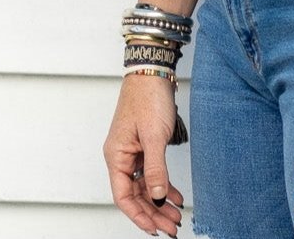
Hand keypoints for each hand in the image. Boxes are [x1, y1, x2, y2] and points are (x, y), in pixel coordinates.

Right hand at [103, 75, 185, 236]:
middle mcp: (121, 156)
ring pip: (144, 185)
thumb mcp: (154, 136)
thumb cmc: (148, 97)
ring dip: (159, 201)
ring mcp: (132, 151)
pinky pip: (150, 172)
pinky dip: (162, 185)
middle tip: (172, 227)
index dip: (139, 215)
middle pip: (135, 194)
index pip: (123, 196)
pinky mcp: (143, 145)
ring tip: (176, 216)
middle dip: (153, 213)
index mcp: (117, 156)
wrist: (152, 71)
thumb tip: (156, 197)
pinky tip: (175, 195)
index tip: (155, 229)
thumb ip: (155, 168)